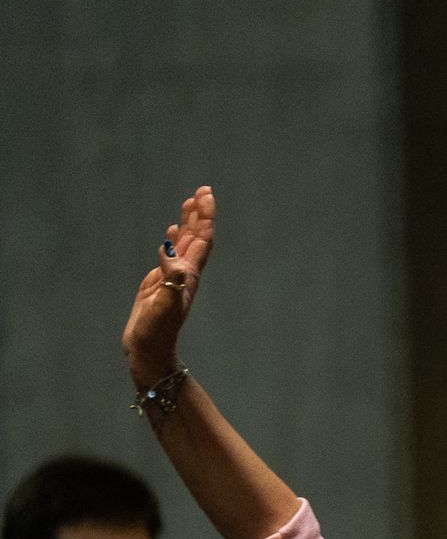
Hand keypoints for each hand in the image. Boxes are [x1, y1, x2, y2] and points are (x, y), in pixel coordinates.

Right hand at [122, 186, 214, 382]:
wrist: (149, 348)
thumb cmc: (158, 329)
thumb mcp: (166, 302)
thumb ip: (170, 276)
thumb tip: (169, 247)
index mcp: (190, 274)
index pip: (202, 238)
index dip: (205, 216)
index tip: (205, 194)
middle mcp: (185, 272)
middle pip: (197, 236)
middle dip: (200, 213)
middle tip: (203, 190)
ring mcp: (172, 277)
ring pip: (184, 244)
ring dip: (188, 223)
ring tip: (190, 202)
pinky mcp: (159, 283)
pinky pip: (170, 255)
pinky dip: (173, 241)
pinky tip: (171, 232)